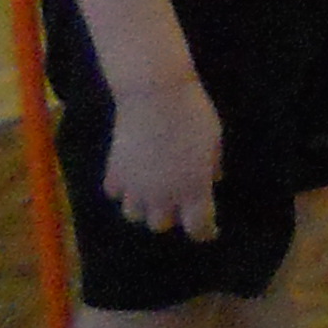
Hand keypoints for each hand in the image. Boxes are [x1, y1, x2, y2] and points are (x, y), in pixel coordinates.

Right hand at [106, 70, 221, 239]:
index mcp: (193, 188)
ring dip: (144, 207)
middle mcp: (162, 195)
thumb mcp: (214, 139)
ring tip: (151, 193)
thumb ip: (212, 164)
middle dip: (170, 217)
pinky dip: (123, 190)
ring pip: (133, 215)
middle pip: (162, 225)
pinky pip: (115, 193)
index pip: (198, 227)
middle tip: (177, 203)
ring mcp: (134, 187)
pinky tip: (130, 178)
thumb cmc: (193, 113)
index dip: (204, 231)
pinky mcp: (114, 173)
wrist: (155, 95)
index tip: (209, 230)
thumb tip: (212, 178)